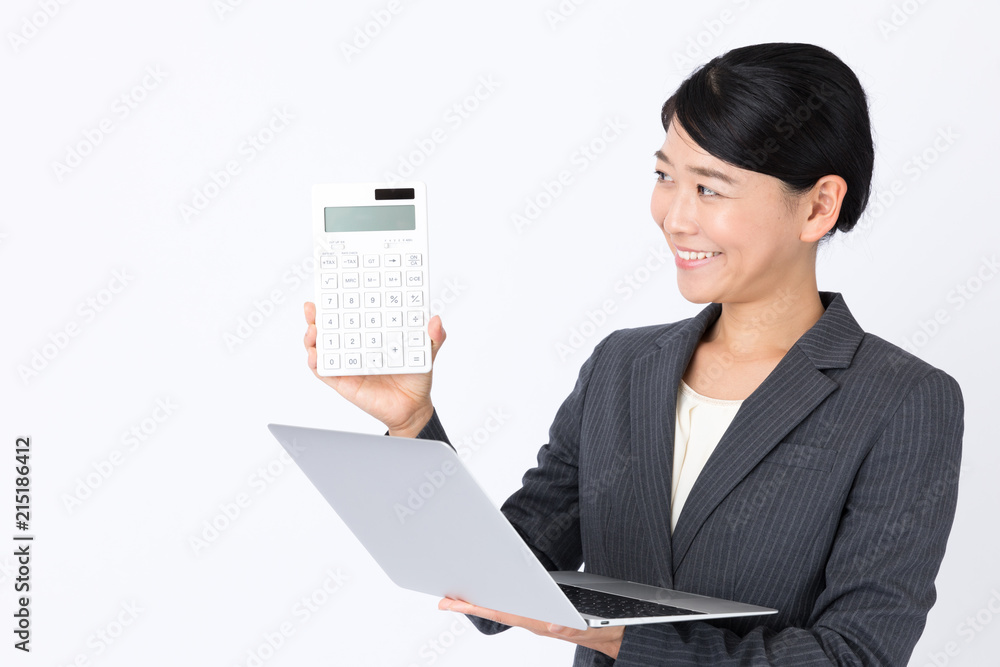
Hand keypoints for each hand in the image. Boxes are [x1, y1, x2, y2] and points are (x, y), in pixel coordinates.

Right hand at [303, 302, 445, 436]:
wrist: (413, 407)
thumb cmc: (416, 378)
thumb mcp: (427, 352)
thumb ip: (434, 336)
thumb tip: (435, 320)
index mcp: (372, 335)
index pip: (352, 315)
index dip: (339, 303)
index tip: (332, 290)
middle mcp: (356, 347)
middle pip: (330, 328)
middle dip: (317, 316)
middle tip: (313, 307)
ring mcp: (347, 364)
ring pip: (322, 348)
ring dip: (312, 338)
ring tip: (313, 330)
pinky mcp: (343, 382)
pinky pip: (324, 372)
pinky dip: (316, 363)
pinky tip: (315, 355)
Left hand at [438, 597, 623, 659]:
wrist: (617, 636)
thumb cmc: (604, 629)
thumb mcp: (592, 628)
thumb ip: (571, 627)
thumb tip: (551, 624)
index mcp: (542, 623)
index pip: (504, 613)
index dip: (478, 606)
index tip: (455, 602)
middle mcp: (537, 622)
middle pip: (498, 611)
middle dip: (471, 605)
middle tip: (444, 600)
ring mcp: (540, 620)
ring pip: (507, 610)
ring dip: (484, 602)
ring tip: (461, 596)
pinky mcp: (546, 616)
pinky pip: (519, 609)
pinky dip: (503, 602)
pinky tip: (493, 596)